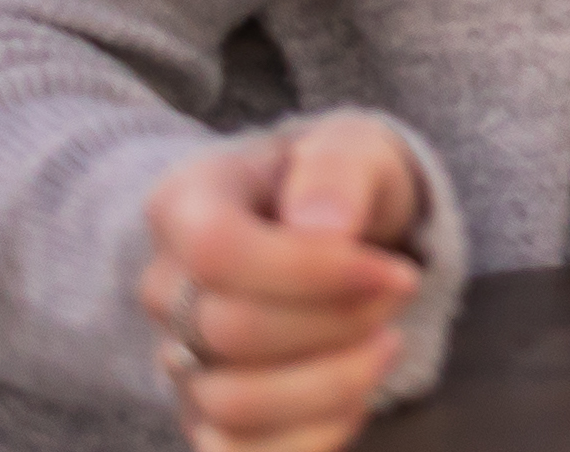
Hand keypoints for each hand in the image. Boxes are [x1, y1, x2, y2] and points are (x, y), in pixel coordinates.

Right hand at [137, 116, 424, 451]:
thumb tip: (324, 227)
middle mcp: (167, 290)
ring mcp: (179, 359)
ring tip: (386, 342)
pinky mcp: (206, 416)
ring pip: (232, 404)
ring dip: (332, 383)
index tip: (397, 271)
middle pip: (230, 332)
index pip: (219, 250)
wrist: (332, 232)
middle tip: (401, 290)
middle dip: (338, 320)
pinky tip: (357, 394)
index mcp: (186, 205)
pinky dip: (314, 436)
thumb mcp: (352, 146)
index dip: (312, 271)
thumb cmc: (337, 185)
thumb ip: (338, 169)